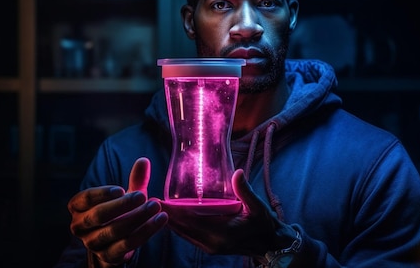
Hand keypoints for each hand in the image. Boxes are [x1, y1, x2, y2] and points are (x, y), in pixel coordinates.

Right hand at [67, 157, 167, 266]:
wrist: (115, 241)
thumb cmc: (118, 212)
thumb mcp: (124, 196)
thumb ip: (134, 179)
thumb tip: (144, 160)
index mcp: (78, 207)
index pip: (86, 198)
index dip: (103, 193)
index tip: (122, 189)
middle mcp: (80, 226)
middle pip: (98, 216)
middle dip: (122, 205)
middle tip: (143, 196)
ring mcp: (93, 243)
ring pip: (114, 231)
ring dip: (137, 218)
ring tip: (156, 206)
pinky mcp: (108, 256)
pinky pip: (127, 244)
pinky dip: (145, 231)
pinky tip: (160, 220)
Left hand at [161, 169, 296, 258]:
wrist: (272, 245)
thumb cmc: (265, 225)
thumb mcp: (258, 207)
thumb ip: (245, 190)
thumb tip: (237, 173)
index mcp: (221, 234)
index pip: (189, 221)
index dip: (172, 210)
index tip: (157, 200)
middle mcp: (211, 243)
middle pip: (180, 228)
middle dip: (165, 214)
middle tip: (148, 200)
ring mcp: (209, 247)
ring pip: (182, 233)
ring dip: (169, 220)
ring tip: (154, 206)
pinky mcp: (209, 247)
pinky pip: (188, 236)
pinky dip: (178, 226)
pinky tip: (171, 215)